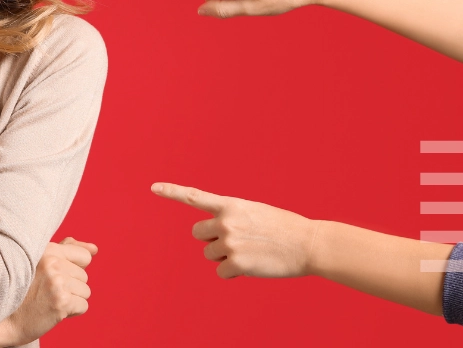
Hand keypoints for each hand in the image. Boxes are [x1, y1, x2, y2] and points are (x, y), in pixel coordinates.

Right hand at [0, 237, 96, 345]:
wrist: (3, 319)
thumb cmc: (22, 291)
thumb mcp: (41, 262)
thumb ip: (67, 251)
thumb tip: (94, 249)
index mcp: (48, 250)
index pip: (84, 255)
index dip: (74, 269)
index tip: (56, 277)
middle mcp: (52, 263)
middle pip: (85, 276)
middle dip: (71, 287)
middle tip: (46, 292)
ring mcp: (57, 282)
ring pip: (85, 291)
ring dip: (71, 299)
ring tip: (49, 300)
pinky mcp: (61, 301)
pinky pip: (83, 306)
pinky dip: (71, 312)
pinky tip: (52, 310)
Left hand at [152, 182, 320, 278]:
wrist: (309, 244)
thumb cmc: (284, 228)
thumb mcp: (254, 212)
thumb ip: (231, 218)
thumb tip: (215, 238)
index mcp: (230, 205)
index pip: (195, 196)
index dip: (172, 192)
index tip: (153, 188)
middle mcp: (225, 221)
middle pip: (198, 234)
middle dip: (212, 239)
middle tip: (237, 241)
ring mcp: (229, 243)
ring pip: (210, 254)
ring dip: (225, 257)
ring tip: (250, 252)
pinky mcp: (236, 264)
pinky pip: (221, 272)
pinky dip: (233, 273)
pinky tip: (253, 265)